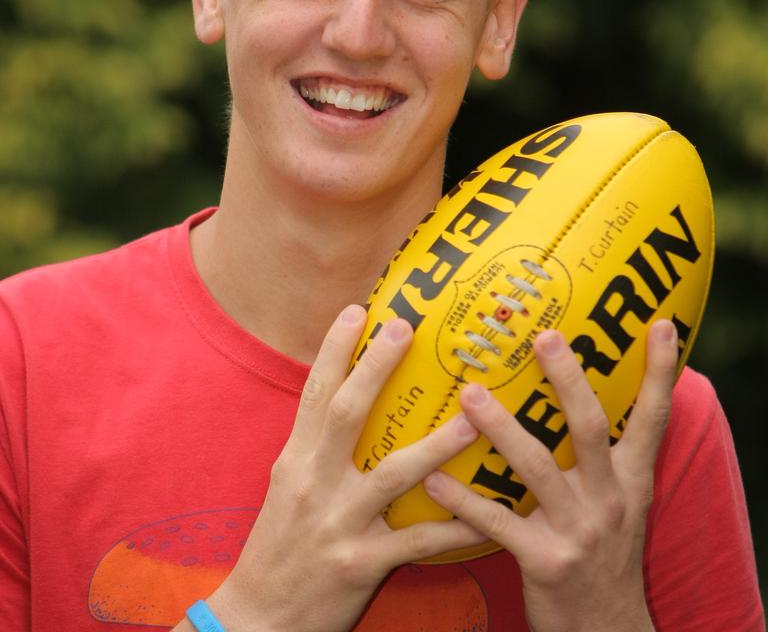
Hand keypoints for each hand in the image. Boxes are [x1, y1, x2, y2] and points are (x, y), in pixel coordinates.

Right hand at [205, 305, 487, 631]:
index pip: (314, 393)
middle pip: (346, 414)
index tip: (357, 309)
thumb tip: (348, 406)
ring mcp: (338, 523)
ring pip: (392, 474)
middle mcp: (313, 483)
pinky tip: (484, 516)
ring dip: (435, 445)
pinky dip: (451, 527)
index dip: (334, 349)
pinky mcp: (360, 565)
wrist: (256, 621)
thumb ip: (316, 448)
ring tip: (473, 419)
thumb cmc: (278, 548)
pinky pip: (415, 541)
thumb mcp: (287, 489)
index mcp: (295, 461)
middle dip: (375, 368)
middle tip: (406, 327)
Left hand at [424, 319, 678, 631]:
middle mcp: (609, 498)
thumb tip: (586, 393)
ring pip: (536, 468)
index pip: (653, 417)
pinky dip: (464, 501)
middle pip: (589, 427)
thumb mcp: (622, 502)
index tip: (661, 323)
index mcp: (630, 479)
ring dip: (501, 428)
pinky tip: (434, 481)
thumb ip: (606, 454)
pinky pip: (497, 523)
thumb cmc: (605, 551)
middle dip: (567, 378)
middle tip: (543, 335)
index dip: (661, 372)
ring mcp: (577, 530)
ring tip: (470, 393)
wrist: (607, 630)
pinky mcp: (544, 561)